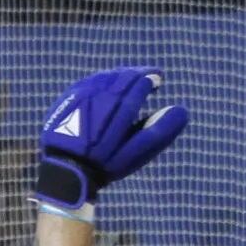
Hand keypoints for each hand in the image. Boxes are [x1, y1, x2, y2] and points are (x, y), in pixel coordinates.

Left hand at [33, 68, 188, 210]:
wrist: (64, 171)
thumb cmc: (104, 165)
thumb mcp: (136, 152)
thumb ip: (159, 130)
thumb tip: (181, 110)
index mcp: (119, 108)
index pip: (140, 82)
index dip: (151, 77)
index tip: (158, 79)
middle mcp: (100, 97)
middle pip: (123, 75)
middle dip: (138, 73)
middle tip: (147, 76)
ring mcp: (80, 96)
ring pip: (105, 76)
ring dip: (120, 75)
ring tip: (130, 78)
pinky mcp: (66, 99)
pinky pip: (88, 81)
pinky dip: (102, 80)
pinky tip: (106, 85)